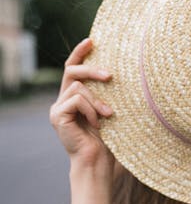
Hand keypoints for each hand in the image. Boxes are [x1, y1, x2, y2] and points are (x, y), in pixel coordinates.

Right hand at [49, 38, 114, 172]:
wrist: (98, 163)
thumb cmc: (109, 141)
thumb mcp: (109, 111)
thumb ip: (106, 94)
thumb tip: (119, 70)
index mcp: (74, 98)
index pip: (73, 68)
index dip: (80, 53)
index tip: (92, 41)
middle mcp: (62, 101)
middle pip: (72, 71)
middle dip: (92, 70)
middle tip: (110, 76)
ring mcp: (58, 108)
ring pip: (78, 87)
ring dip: (97, 100)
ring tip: (108, 116)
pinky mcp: (57, 116)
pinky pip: (76, 100)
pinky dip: (91, 110)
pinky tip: (97, 124)